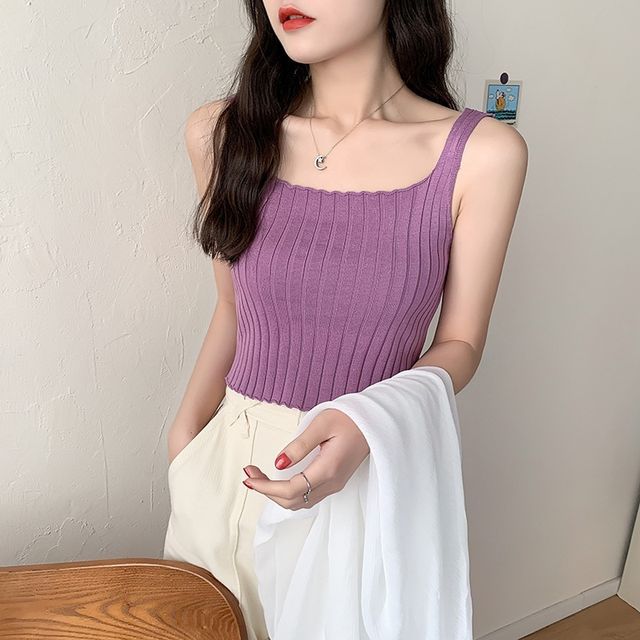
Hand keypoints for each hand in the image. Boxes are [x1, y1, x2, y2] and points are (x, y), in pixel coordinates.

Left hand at [242, 408, 369, 509]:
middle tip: (249, 473)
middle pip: (292, 501)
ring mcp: (335, 485)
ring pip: (299, 502)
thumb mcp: (322, 423)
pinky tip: (278, 478)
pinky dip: (288, 491)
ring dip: (276, 493)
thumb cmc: (350, 418)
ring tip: (258, 475)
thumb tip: (278, 464)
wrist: (376, 422)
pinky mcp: (335, 481)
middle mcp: (332, 483)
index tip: (248, 477)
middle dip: (266, 490)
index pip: (290, 490)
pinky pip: (307, 496)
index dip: (266, 487)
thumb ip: (299, 445)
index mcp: (328, 470)